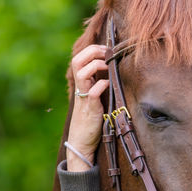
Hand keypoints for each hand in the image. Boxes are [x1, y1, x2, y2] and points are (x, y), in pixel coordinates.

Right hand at [67, 44, 108, 171]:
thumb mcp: (94, 97)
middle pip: (78, 60)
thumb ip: (98, 83)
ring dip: (96, 65)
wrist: (82, 141)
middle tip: (107, 54)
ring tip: (108, 66)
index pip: (80, 57)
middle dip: (93, 52)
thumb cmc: (92, 119)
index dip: (93, 49)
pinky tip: (108, 85)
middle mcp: (80, 87)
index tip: (107, 50)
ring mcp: (83, 97)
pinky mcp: (90, 108)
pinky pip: (92, 92)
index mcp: (81, 83)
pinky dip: (101, 85)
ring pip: (82, 72)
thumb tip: (113, 68)